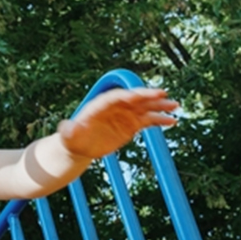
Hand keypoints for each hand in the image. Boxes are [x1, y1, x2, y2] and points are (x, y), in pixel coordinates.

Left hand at [57, 87, 178, 160]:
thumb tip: (65, 128)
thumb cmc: (73, 139)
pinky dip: (159, 120)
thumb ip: (68, 130)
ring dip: (159, 106)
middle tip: (164, 94)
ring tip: (175, 106)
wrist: (80, 145)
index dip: (129, 95)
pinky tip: (172, 121)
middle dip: (148, 96)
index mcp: (100, 106)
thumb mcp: (68, 136)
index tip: (141, 94)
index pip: (117, 97)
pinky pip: (148, 120)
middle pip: (133, 99)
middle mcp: (115, 107)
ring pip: (144, 108)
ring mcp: (125, 115)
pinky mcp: (131, 125)